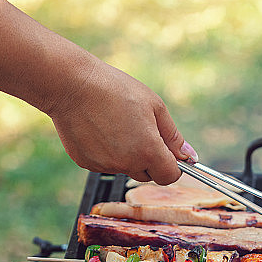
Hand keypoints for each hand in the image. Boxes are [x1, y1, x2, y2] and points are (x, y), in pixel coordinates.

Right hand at [47, 59, 197, 184]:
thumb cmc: (115, 89)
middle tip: (140, 131)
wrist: (71, 85)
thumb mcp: (154, 106)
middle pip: (148, 174)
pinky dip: (106, 153)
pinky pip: (105, 164)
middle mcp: (127, 164)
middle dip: (150, 159)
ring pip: (126, 168)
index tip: (168, 152)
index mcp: (148, 151)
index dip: (172, 165)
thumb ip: (173, 136)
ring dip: (128, 156)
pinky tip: (99, 129)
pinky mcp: (86, 164)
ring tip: (117, 125)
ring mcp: (105, 166)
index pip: (170, 176)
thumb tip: (190, 156)